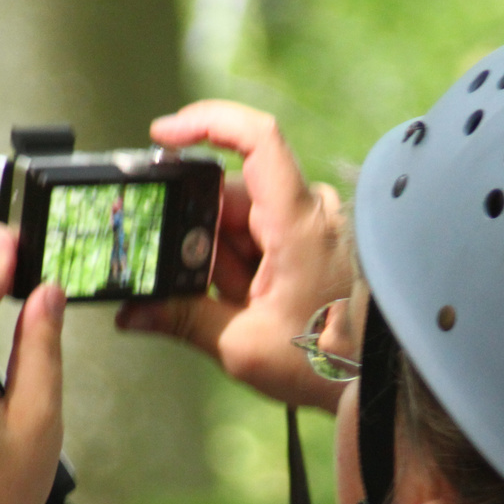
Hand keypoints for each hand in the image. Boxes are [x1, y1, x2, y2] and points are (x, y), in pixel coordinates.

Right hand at [118, 100, 350, 412]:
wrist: (371, 381)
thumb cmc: (325, 362)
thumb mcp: (242, 345)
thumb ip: (182, 318)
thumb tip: (132, 311)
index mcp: (298, 223)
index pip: (257, 139)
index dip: (206, 122)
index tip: (164, 135)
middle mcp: (309, 212)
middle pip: (230, 192)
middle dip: (202, 235)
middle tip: (202, 285)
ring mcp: (310, 224)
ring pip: (239, 218)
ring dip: (221, 258)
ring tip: (238, 305)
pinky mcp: (308, 240)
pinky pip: (256, 235)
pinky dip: (238, 265)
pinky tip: (246, 300)